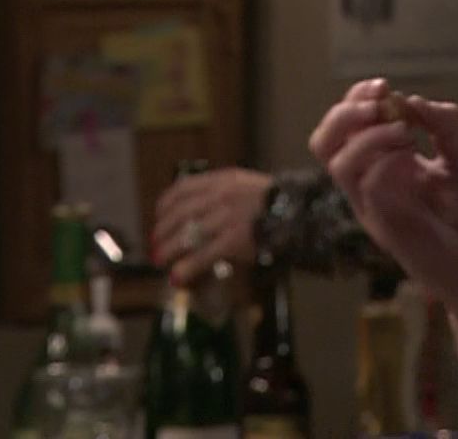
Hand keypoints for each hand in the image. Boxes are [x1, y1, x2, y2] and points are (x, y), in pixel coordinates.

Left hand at [150, 167, 271, 285]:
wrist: (302, 213)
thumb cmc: (277, 204)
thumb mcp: (247, 188)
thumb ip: (223, 195)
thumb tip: (198, 215)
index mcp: (224, 180)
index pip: (184, 188)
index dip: (166, 204)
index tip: (159, 216)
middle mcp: (222, 195)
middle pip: (180, 213)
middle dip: (163, 230)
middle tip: (155, 244)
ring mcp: (228, 217)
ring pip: (187, 235)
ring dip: (169, 250)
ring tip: (160, 261)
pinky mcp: (235, 239)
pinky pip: (204, 255)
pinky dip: (187, 268)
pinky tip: (178, 277)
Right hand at [306, 78, 457, 312]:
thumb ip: (443, 126)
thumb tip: (412, 100)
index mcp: (381, 165)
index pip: (345, 127)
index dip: (356, 100)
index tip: (384, 86)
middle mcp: (368, 184)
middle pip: (325, 142)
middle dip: (345, 112)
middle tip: (379, 102)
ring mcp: (373, 207)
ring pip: (338, 162)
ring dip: (367, 136)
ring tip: (403, 132)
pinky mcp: (384, 226)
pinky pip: (369, 187)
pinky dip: (387, 164)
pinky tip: (413, 160)